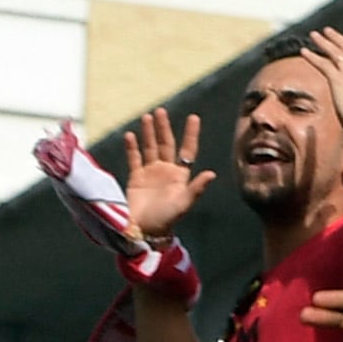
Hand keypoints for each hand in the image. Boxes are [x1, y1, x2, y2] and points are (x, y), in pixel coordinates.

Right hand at [115, 112, 210, 245]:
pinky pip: (134, 159)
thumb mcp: (184, 203)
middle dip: (164, 127)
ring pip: (150, 148)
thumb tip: (212, 173)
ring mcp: (150, 173)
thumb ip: (196, 188)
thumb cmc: (167, 219)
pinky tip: (130, 135)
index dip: (191, 134)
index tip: (194, 117)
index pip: (187, 150)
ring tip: (147, 116)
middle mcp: (166, 170)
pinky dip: (132, 147)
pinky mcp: (135, 178)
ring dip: (149, 133)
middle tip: (160, 110)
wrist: (145, 231)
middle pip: (166, 144)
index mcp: (181, 175)